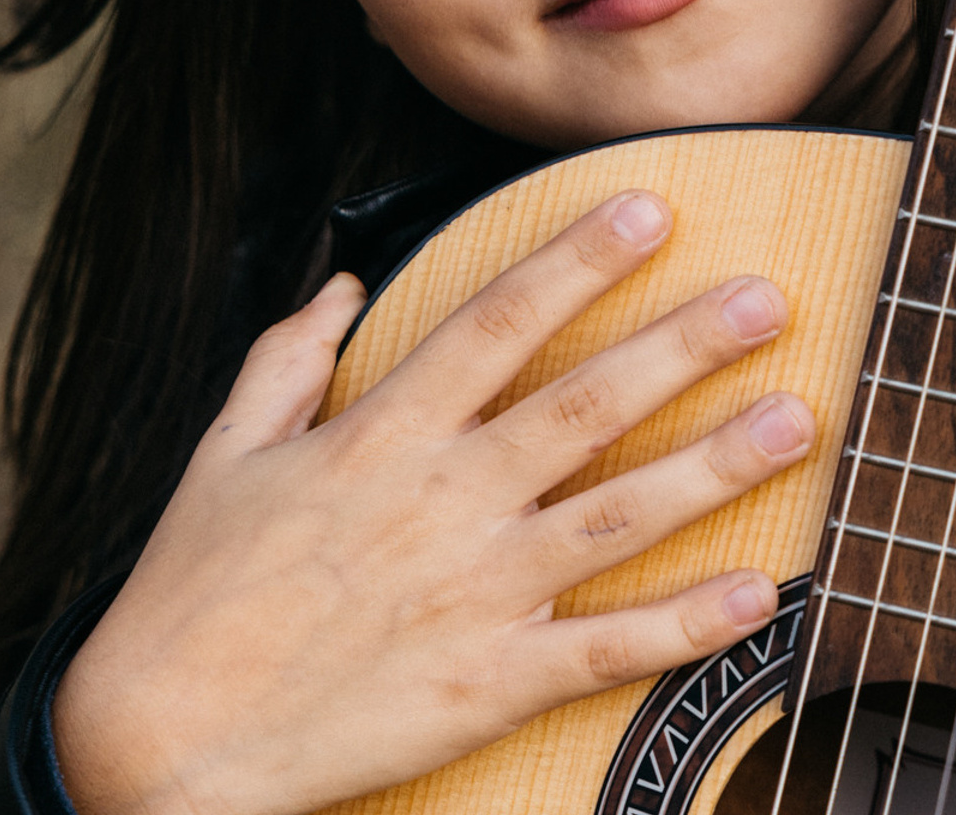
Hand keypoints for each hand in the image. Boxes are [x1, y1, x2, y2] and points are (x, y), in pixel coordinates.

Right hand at [52, 190, 815, 814]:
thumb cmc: (192, 592)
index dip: (579, 260)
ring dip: (713, 467)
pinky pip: (603, 650)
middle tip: (765, 298)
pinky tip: (759, 591)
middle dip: (681, 345)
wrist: (161, 746)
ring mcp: (473, 593)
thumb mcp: (225, 451)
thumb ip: (286, 356)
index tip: (650, 209)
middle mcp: (442, 500)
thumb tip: (338, 281)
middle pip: (584, 404)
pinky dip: (684, 625)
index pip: (500, 322)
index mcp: (382, 434)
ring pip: (617, 516)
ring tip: (795, 420)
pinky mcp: (487, 684)